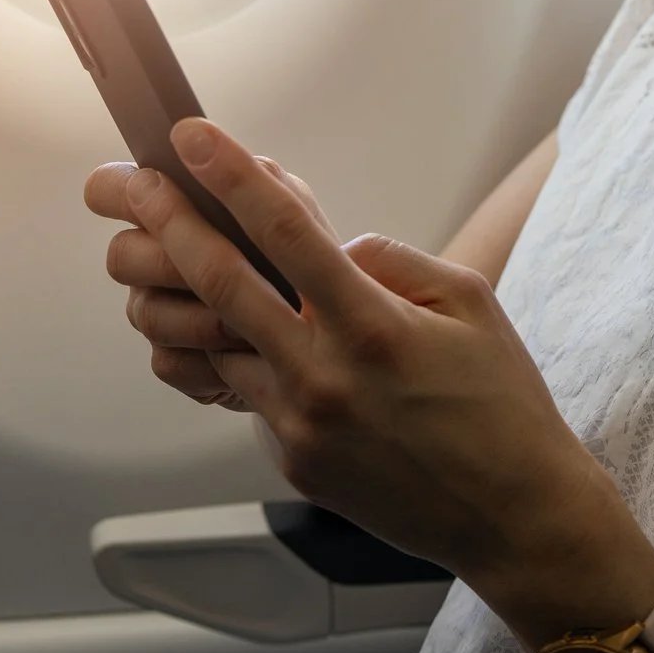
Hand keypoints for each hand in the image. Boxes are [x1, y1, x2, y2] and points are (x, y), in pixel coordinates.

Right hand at [83, 152, 334, 409]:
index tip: (148, 182)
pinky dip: (212, 362)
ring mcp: (160, 311)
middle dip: (169, 260)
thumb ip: (256, 181)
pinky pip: (170, 363)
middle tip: (224, 264)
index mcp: (177, 205)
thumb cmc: (315, 261)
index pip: (112, 188)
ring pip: (146, 313)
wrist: (335, 339)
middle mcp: (156, 256)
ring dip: (201, 317)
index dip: (115, 188)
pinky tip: (250, 358)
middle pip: (122, 255)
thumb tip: (195, 137)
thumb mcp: (301, 215)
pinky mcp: (177, 363)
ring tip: (254, 324)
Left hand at [111, 118, 653, 646]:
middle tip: (138, 186)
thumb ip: (393, 263)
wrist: (515, 516)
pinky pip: (251, 394)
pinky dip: (242, 355)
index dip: (232, 176)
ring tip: (169, 257)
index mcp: (371, 325)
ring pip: (220, 344)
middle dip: (170, 224)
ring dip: (189, 297)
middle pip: (221, 283)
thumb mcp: (470, 303)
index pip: (284, 231)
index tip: (192, 136)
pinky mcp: (296, 462)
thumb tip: (335, 250)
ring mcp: (302, 425)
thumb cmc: (502, 404)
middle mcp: (324, 375)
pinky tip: (247, 333)